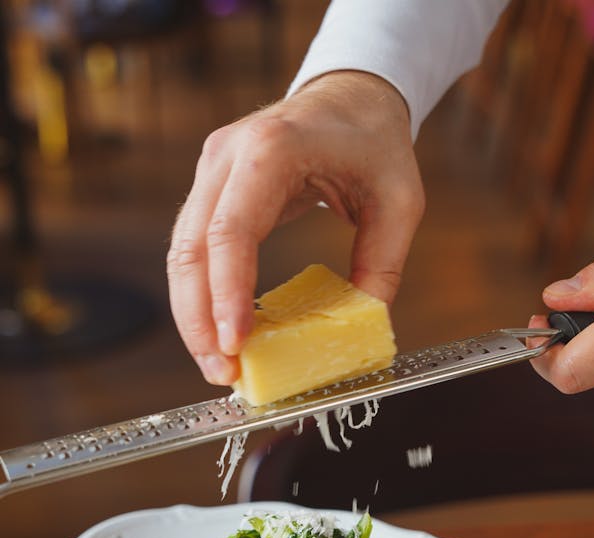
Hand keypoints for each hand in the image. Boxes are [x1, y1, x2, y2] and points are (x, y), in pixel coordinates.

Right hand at [167, 71, 423, 384]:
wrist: (351, 96)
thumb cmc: (374, 142)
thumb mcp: (400, 201)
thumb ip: (384, 263)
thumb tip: (363, 324)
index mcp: (272, 150)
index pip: (231, 231)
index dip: (226, 293)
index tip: (235, 344)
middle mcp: (228, 157)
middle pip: (190, 248)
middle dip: (198, 319)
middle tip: (221, 373)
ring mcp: (213, 171)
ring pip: (182, 253)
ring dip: (193, 314)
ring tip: (217, 365)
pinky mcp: (212, 189)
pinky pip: (195, 250)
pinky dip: (202, 295)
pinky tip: (219, 331)